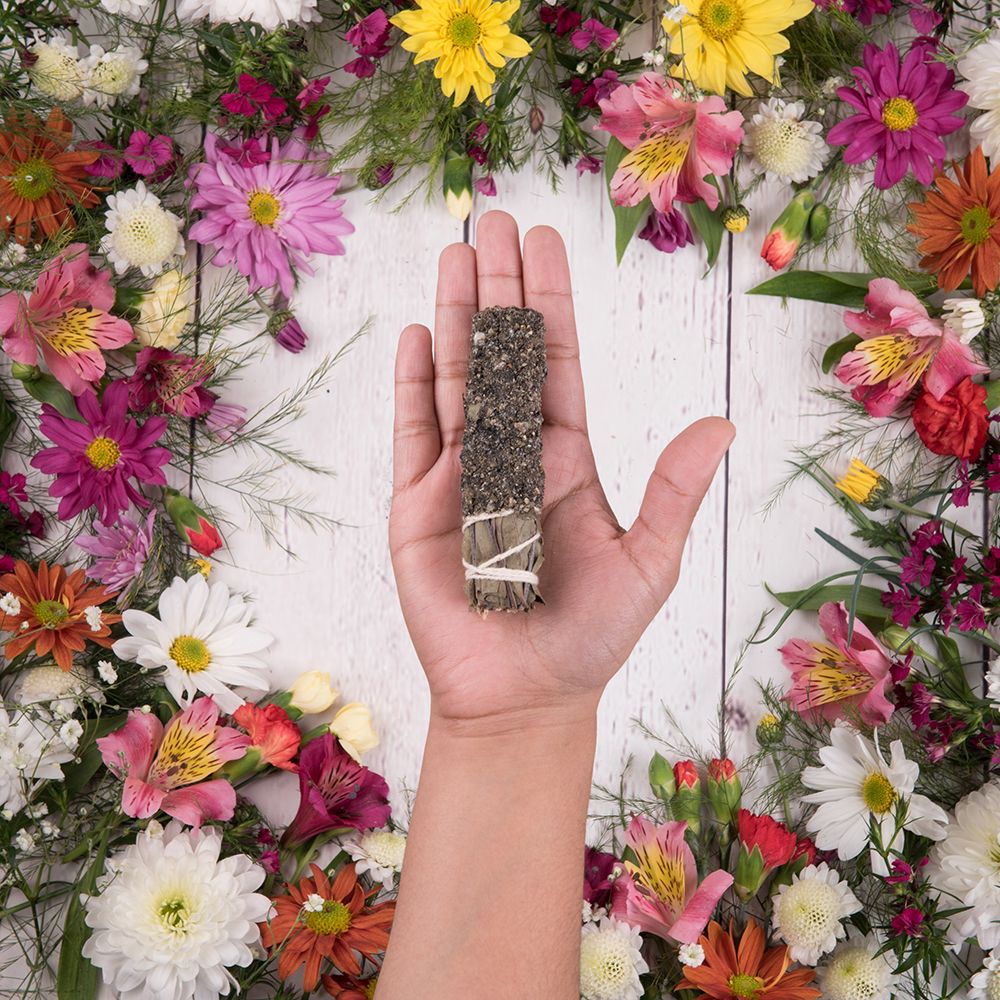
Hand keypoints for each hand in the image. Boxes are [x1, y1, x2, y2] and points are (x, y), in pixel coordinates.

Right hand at [389, 211, 733, 729]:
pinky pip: (413, 433)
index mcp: (567, 458)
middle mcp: (513, 454)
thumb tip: (723, 423)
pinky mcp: (417, 506)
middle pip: (502, 354)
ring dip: (454, 316)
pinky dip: (413, 383)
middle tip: (496, 218)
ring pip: (456, 378)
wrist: (522, 697)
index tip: (547, 242)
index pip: (557, 363)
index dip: (551, 303)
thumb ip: (673, 492)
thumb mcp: (647, 564)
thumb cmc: (590, 638)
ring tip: (455, 252)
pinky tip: (417, 333)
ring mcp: (461, 476)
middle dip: (499, 287)